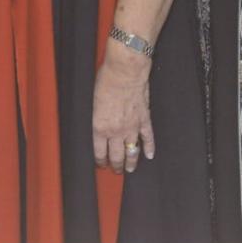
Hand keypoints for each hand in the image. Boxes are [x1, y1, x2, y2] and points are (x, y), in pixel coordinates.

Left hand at [92, 48, 153, 173]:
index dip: (100, 161)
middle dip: (115, 166)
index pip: (99, 151)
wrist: (125, 71)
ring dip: (131, 162)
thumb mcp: (92, 101)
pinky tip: (149, 155)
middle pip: (116, 156)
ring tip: (130, 169)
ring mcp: (132, 127)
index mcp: (100, 127)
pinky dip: (149, 148)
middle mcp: (116, 131)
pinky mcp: (144, 119)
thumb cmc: (106, 81)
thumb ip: (96, 117)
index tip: (101, 165)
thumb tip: (97, 125)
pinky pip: (148, 138)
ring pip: (132, 151)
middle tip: (115, 171)